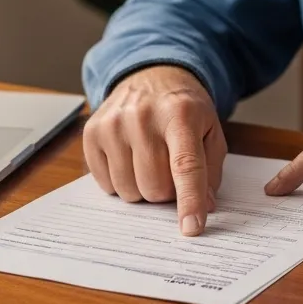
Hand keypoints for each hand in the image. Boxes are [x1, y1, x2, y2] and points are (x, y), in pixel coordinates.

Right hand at [83, 65, 226, 235]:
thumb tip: (205, 206)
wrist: (151, 75)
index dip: (189, 200)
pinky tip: (129, 158)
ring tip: (149, 162)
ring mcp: (113, 124)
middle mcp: (143, 117)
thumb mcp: (210, 131)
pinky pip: (106, 184)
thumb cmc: (183, 109)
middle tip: (170, 172)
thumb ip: (210, 169)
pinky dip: (121, 182)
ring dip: (143, 189)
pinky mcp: (92, 133)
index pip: (185, 166)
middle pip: (154, 187)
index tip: (191, 228)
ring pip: (129, 191)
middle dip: (166, 192)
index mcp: (181, 115)